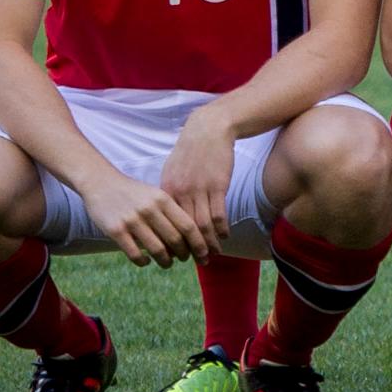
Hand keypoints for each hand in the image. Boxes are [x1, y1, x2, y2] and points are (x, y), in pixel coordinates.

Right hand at [81, 168, 201, 266]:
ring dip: (165, 261)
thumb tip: (189, 237)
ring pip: (157, 249)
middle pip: (175, 239)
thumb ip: (171, 212)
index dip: (198, 243)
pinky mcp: (116, 231)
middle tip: (185, 259)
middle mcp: (150, 210)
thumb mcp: (156, 195)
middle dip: (184, 254)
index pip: (188, 225)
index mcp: (163, 199)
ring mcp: (132, 220)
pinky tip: (146, 261)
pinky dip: (144, 262)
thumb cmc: (134, 192)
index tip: (204, 253)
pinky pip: (135, 254)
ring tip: (168, 263)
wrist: (101, 183)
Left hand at [158, 106, 238, 258]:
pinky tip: (225, 236)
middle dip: (190, 248)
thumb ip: (170, 190)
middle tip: (196, 262)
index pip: (167, 224)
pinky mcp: (218, 185)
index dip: (172, 241)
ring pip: (202, 225)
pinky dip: (221, 229)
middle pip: (184, 229)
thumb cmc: (191, 149)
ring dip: (208, 243)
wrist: (209, 129)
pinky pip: (219, 214)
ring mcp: (200, 189)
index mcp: (166, 190)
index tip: (177, 255)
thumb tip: (167, 209)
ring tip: (211, 255)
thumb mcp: (173, 169)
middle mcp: (181, 193)